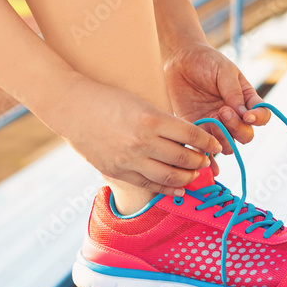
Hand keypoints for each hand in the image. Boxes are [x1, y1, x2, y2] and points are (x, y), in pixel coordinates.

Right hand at [51, 74, 221, 196]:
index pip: (192, 136)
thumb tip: (187, 137)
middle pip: (184, 159)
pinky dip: (167, 189)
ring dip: (187, 178)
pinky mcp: (118, 171)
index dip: (208, 142)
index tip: (215, 144)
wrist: (71, 106)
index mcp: (152, 119)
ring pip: (169, 177)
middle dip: (200, 162)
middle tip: (207, 161)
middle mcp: (143, 142)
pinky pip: (149, 185)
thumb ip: (163, 121)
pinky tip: (178, 188)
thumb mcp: (141, 101)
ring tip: (195, 175)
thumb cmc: (106, 97)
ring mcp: (130, 160)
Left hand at [164, 43, 270, 165]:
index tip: (248, 116)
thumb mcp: (224, 71)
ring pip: (227, 145)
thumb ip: (233, 92)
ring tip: (210, 118)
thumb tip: (243, 113)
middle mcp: (234, 116)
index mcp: (246, 100)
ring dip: (222, 137)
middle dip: (236, 128)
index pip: (262, 116)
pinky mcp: (198, 130)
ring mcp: (216, 125)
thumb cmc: (206, 61)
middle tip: (222, 111)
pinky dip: (207, 156)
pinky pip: (205, 149)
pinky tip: (205, 158)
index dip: (259, 119)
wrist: (179, 60)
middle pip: (246, 135)